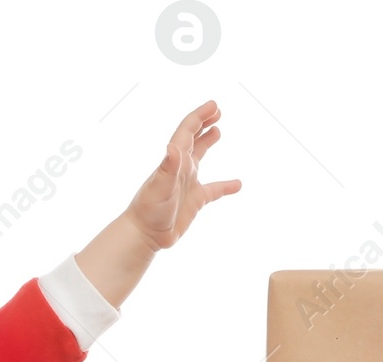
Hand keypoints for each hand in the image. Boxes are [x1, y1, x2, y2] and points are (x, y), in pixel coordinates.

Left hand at [125, 99, 240, 250]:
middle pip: (194, 139)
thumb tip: (174, 147)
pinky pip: (214, 190)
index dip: (200, 116)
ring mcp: (188, 184)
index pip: (188, 131)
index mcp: (175, 160)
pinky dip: (225, 186)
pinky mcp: (194, 201)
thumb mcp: (159, 187)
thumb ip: (168, 168)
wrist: (144, 235)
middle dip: (204, 123)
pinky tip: (237, 185)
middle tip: (217, 111)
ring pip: (200, 157)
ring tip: (217, 131)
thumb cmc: (149, 211)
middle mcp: (181, 168)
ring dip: (208, 142)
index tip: (214, 106)